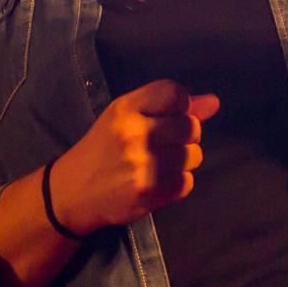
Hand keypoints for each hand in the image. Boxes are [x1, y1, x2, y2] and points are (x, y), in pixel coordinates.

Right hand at [49, 79, 219, 231]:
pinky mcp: (148, 192)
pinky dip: (178, 183)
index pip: (175, 94)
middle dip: (185, 136)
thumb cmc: (104, 148)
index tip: (172, 116)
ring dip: (183, 161)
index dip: (183, 106)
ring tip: (159, 164)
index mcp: (126, 109)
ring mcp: (142, 165)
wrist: (73, 191)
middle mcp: (134, 134)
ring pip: (194, 156)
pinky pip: (187, 182)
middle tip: (164, 144)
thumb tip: (213, 102)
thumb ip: (169, 106)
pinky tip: (158, 181)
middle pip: (191, 127)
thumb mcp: (128, 116)